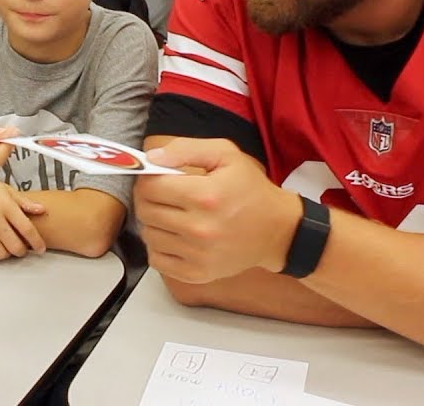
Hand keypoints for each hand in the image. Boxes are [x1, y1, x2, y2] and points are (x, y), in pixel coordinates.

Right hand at [0, 178, 46, 259]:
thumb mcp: (5, 189)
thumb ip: (24, 202)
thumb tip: (42, 210)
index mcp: (6, 206)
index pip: (27, 229)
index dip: (37, 242)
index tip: (41, 248)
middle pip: (15, 246)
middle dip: (23, 251)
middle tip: (23, 248)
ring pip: (1, 254)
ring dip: (8, 254)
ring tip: (8, 246)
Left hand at [134, 138, 300, 283]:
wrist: (277, 231)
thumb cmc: (250, 189)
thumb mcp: (225, 155)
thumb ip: (185, 149)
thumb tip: (150, 159)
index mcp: (205, 195)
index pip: (150, 187)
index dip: (148, 179)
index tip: (158, 178)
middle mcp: (199, 228)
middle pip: (145, 211)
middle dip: (148, 199)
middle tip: (164, 195)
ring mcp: (198, 254)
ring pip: (149, 235)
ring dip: (154, 223)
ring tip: (172, 214)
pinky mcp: (197, 273)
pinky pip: (157, 260)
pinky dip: (159, 247)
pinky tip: (175, 236)